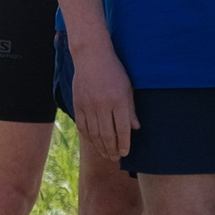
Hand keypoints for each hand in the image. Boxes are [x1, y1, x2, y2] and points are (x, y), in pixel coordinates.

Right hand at [69, 39, 138, 158]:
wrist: (91, 56)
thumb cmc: (114, 70)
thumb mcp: (128, 87)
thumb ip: (131, 109)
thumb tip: (135, 128)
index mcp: (118, 100)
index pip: (122, 129)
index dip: (124, 143)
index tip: (125, 153)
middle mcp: (103, 105)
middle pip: (107, 134)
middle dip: (112, 149)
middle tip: (115, 158)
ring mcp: (89, 105)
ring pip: (94, 133)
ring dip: (100, 146)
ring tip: (106, 154)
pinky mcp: (78, 104)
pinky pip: (83, 126)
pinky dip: (88, 137)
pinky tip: (93, 142)